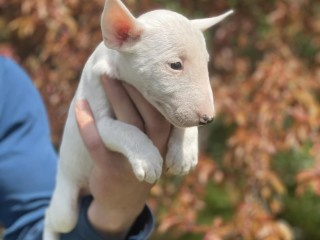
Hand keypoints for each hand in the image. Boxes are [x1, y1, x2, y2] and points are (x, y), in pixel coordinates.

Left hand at [75, 75, 170, 237]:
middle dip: (134, 86)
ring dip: (114, 96)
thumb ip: (153, 117)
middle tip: (119, 61)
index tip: (142, 62)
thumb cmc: (139, 160)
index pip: (166, 109)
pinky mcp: (113, 169)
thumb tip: (144, 81)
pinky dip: (87, 123)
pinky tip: (80, 105)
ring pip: (126, 124)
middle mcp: (156, 149)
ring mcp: (136, 160)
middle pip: (149, 113)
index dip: (154, 86)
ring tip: (102, 73)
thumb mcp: (153, 141)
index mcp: (168, 139)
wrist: (123, 201)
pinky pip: (99, 143)